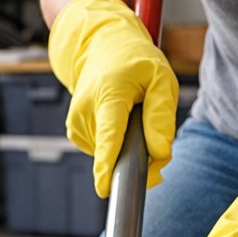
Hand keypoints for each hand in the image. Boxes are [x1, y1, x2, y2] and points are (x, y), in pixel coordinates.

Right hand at [48, 0, 178, 197]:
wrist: (101, 47)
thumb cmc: (135, 61)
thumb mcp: (161, 77)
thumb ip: (161, 116)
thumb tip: (160, 153)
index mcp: (108, 94)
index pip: (109, 135)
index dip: (108, 163)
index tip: (104, 189)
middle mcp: (85, 111)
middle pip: (117, 153)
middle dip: (143, 156)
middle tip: (158, 136)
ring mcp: (77, 125)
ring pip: (112, 156)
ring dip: (130, 149)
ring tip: (134, 119)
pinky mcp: (76, 134)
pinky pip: (105, 152)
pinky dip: (118, 146)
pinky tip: (120, 123)